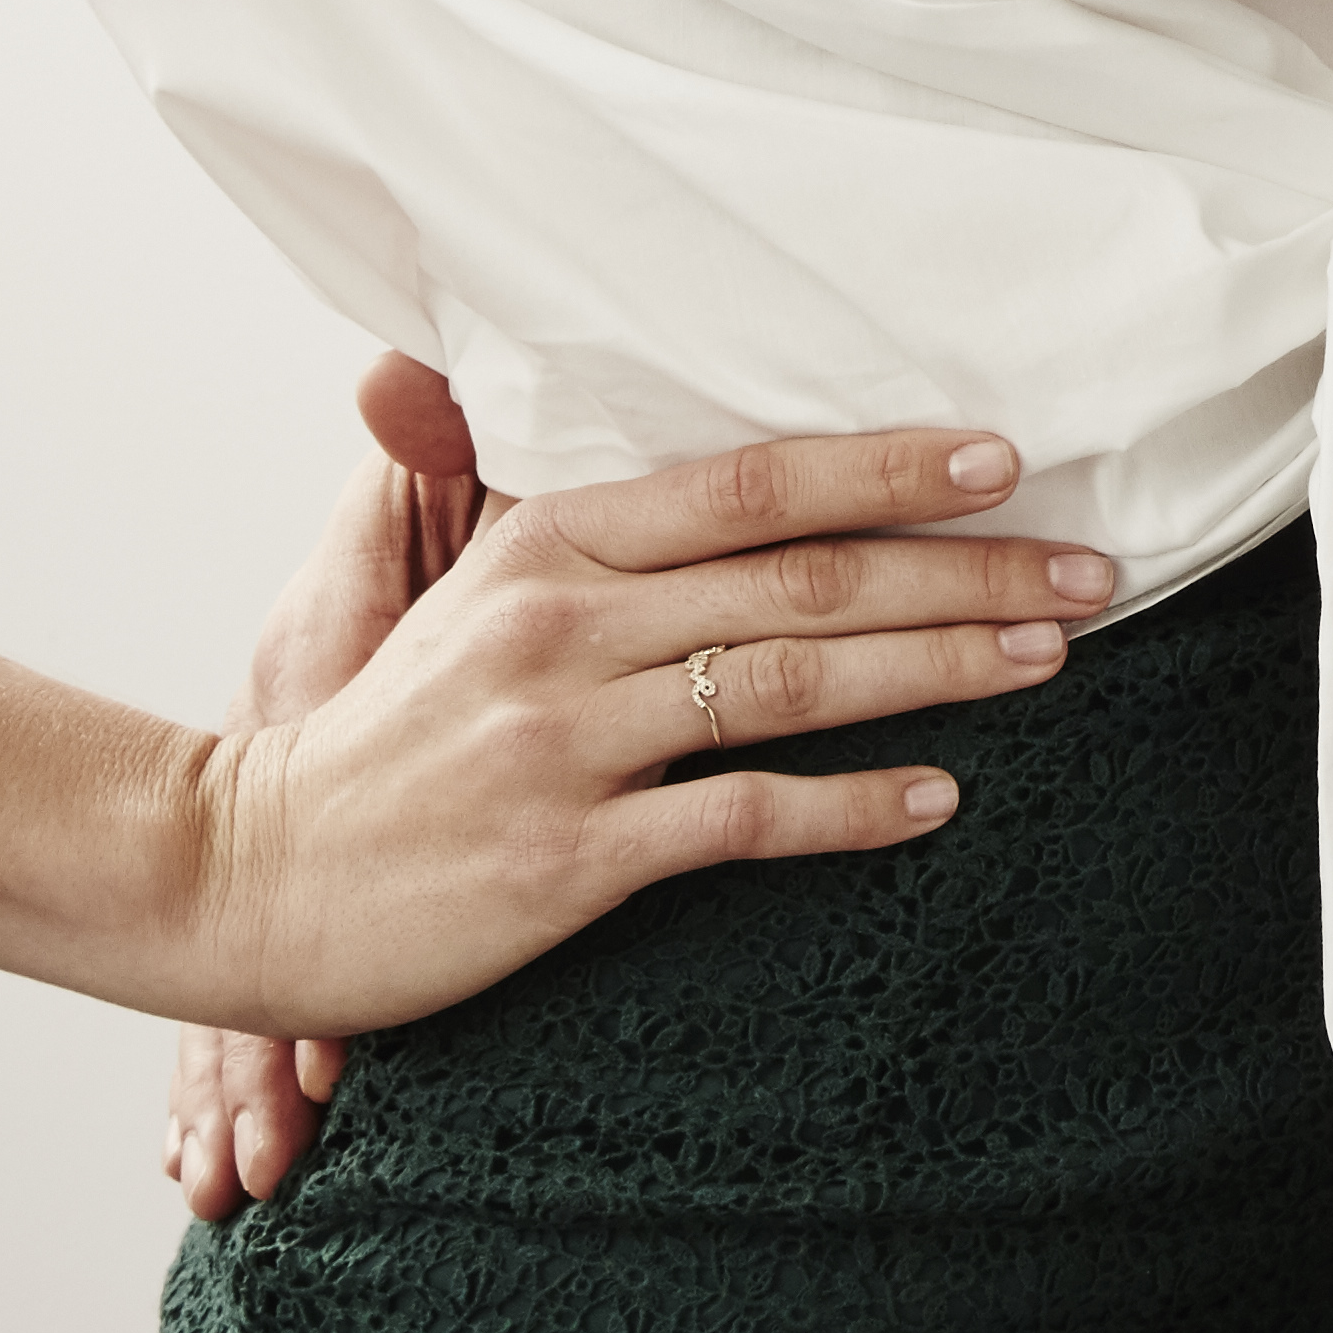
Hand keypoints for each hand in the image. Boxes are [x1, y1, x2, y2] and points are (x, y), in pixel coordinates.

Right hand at [150, 384, 1098, 1081]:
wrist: (238, 872)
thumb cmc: (383, 738)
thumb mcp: (462, 595)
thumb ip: (583, 531)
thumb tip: (694, 463)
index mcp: (545, 548)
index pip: (748, 486)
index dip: (885, 467)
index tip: (1005, 460)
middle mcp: (561, 627)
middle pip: (802, 578)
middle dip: (966, 568)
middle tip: (1094, 569)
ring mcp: (563, 741)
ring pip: (789, 683)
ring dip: (939, 665)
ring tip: (1051, 654)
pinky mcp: (565, 855)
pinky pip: (739, 818)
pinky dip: (851, 804)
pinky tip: (939, 795)